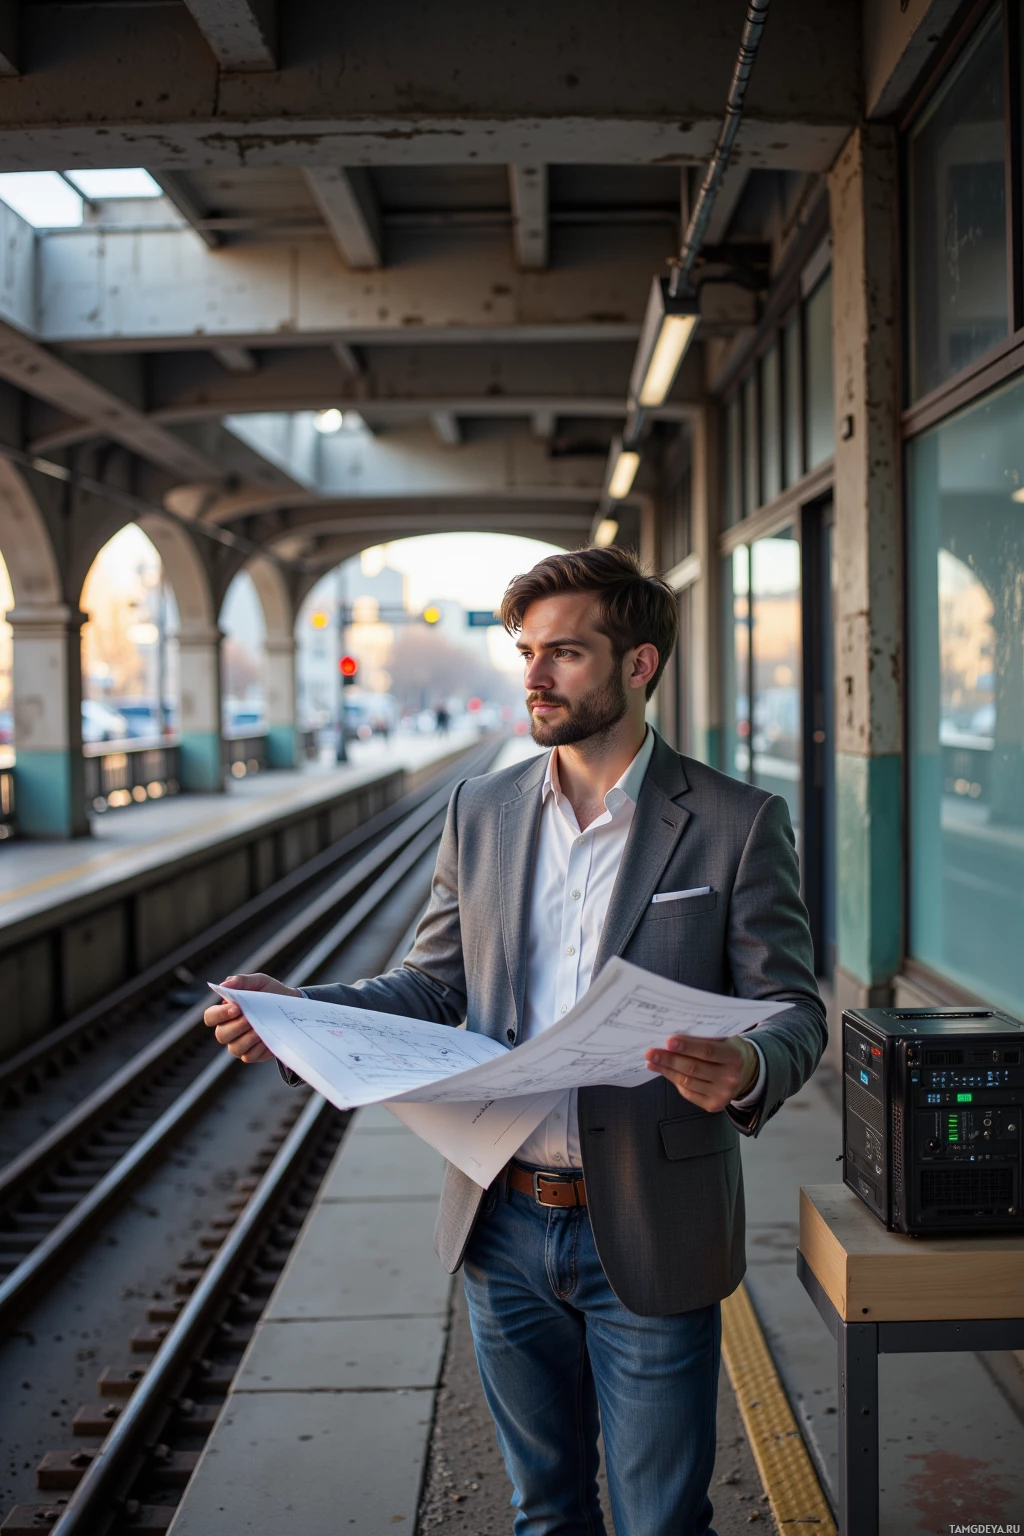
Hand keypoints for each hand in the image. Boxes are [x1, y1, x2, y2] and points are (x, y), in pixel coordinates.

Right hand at [203, 973, 300, 1063]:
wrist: (293, 1006)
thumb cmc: (271, 993)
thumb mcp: (259, 982)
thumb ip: (241, 981)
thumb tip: (224, 984)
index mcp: (226, 1012)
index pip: (210, 1016)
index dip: (219, 1014)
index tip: (236, 1008)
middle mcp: (229, 1030)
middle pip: (221, 1035)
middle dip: (236, 1027)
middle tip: (250, 1019)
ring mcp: (240, 1044)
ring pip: (234, 1048)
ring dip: (247, 1038)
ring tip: (260, 1029)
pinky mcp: (253, 1054)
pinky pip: (249, 1056)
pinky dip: (258, 1048)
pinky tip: (267, 1038)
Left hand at [644, 1033, 759, 1112]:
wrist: (746, 1072)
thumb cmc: (729, 1049)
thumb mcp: (724, 1038)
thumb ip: (704, 1038)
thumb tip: (672, 1038)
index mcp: (735, 1056)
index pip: (707, 1051)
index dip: (687, 1046)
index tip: (668, 1041)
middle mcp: (731, 1077)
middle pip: (693, 1068)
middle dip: (669, 1059)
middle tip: (651, 1052)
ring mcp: (722, 1094)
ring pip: (687, 1081)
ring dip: (666, 1070)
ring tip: (652, 1061)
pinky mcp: (714, 1105)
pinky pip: (688, 1092)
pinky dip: (674, 1080)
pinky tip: (664, 1071)